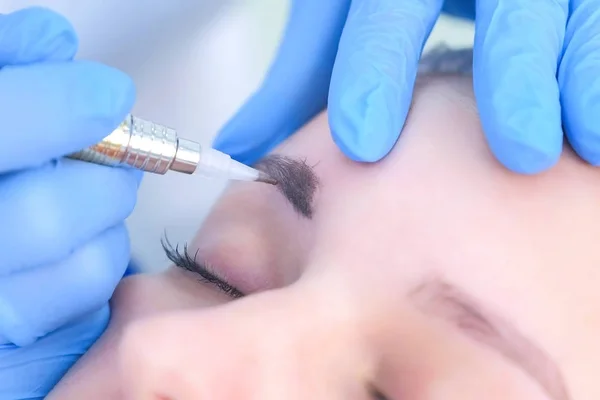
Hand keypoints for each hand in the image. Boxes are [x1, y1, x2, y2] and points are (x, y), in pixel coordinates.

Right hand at [0, 7, 139, 397]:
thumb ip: (4, 73)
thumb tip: (53, 42)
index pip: (1, 128)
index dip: (63, 107)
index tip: (110, 93)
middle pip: (51, 215)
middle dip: (107, 177)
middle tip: (116, 156)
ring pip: (86, 267)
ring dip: (107, 223)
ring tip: (88, 201)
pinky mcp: (20, 350)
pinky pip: (89, 307)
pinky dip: (97, 265)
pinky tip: (73, 246)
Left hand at [214, 0, 599, 173]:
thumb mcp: (340, 19)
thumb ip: (300, 80)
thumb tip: (246, 148)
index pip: (386, 6)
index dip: (376, 67)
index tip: (364, 141)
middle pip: (503, 7)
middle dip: (511, 73)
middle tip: (516, 150)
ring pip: (573, 17)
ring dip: (580, 76)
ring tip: (584, 142)